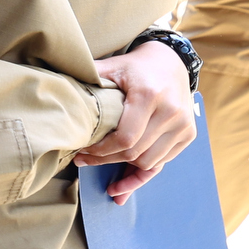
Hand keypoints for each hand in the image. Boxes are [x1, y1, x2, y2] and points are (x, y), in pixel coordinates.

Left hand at [76, 40, 197, 203]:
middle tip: (83, 162)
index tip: (82, 152)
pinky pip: (163, 163)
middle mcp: (171, 112)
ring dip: (123, 172)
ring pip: (149, 162)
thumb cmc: (135, 67)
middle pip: (135, 152)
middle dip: (106, 162)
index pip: (124, 138)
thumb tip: (60, 87)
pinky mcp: (188, 134)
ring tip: (100, 176)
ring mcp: (183, 125)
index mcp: (150, 95)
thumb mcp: (111, 67)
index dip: (101, 152)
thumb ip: (90, 77)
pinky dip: (141, 175)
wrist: (171, 61)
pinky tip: (122, 187)